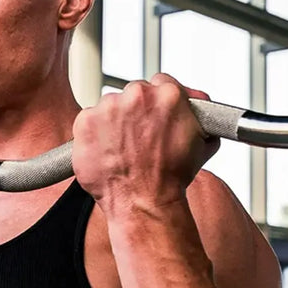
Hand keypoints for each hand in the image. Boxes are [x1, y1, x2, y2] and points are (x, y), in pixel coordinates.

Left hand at [71, 74, 219, 212]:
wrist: (144, 203)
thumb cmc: (171, 179)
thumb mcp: (202, 143)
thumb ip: (200, 114)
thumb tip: (196, 99)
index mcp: (168, 95)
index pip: (160, 84)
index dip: (157, 104)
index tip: (154, 117)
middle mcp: (138, 96)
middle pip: (134, 94)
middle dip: (136, 113)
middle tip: (139, 139)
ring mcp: (109, 108)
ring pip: (110, 107)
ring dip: (114, 124)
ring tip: (122, 151)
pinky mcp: (85, 122)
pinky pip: (88, 121)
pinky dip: (94, 135)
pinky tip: (106, 153)